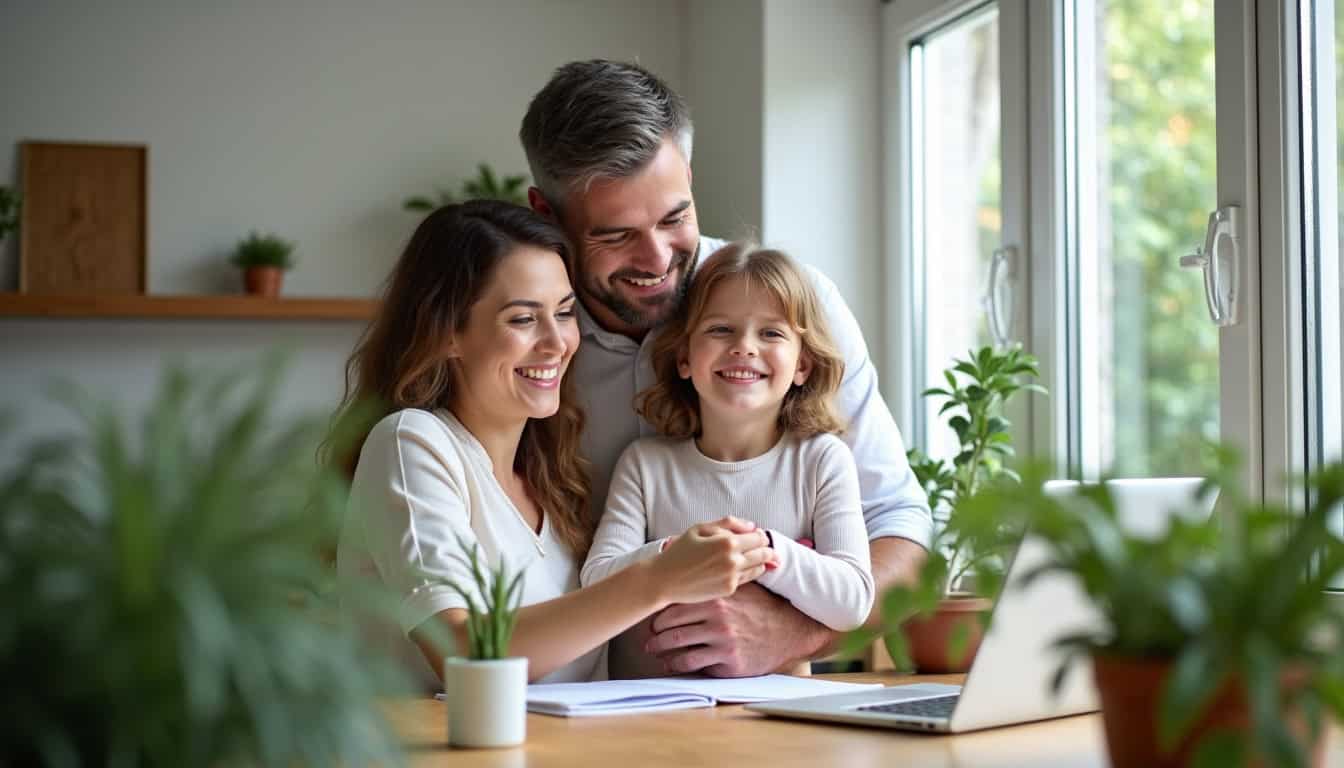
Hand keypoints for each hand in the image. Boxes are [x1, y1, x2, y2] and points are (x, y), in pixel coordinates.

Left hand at [645, 582, 832, 676]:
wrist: (788, 630)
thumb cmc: (760, 606)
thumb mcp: (742, 586)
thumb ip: (718, 577)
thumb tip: (695, 561)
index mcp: (717, 597)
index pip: (676, 604)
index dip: (659, 614)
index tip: (652, 620)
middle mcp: (717, 617)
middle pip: (672, 626)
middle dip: (655, 634)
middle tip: (647, 638)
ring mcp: (722, 640)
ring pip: (678, 645)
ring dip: (661, 650)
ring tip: (654, 651)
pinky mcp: (728, 660)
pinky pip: (693, 663)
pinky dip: (677, 665)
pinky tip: (671, 664)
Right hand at [650, 516, 775, 604]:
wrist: (665, 580)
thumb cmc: (680, 551)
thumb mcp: (700, 528)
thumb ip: (728, 523)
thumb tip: (752, 526)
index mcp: (727, 542)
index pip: (759, 538)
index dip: (761, 535)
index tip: (757, 535)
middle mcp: (733, 561)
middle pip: (764, 554)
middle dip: (767, 549)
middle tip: (764, 548)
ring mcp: (732, 577)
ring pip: (759, 568)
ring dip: (760, 561)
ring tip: (753, 557)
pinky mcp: (729, 590)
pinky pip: (747, 579)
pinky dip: (747, 572)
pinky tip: (739, 567)